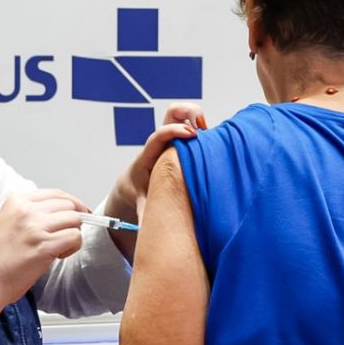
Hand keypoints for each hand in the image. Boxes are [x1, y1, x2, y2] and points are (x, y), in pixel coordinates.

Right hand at [0, 189, 87, 305]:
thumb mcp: (7, 223)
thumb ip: (31, 214)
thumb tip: (60, 214)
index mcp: (16, 202)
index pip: (56, 194)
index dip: (72, 204)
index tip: (79, 213)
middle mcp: (26, 210)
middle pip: (68, 205)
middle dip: (74, 221)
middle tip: (67, 236)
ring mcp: (35, 227)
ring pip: (74, 220)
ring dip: (73, 234)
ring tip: (58, 248)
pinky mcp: (44, 246)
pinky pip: (74, 237)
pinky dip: (72, 247)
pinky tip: (58, 255)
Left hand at [110, 102, 205, 221]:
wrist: (133, 182)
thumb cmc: (139, 192)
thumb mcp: (142, 202)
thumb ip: (146, 213)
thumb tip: (148, 232)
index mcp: (150, 154)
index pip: (159, 136)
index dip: (174, 132)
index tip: (191, 134)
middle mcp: (161, 141)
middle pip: (171, 113)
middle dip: (187, 115)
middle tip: (201, 129)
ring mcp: (170, 136)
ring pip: (180, 112)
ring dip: (194, 114)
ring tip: (207, 130)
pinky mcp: (179, 136)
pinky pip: (189, 119)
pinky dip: (199, 121)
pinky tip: (210, 137)